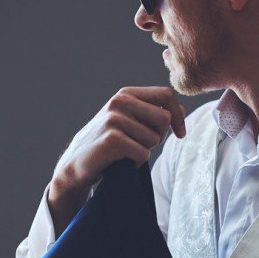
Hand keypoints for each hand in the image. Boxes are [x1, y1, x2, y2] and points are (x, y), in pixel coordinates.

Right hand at [48, 86, 185, 235]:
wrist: (77, 163)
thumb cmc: (110, 144)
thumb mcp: (131, 123)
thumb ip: (153, 114)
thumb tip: (181, 109)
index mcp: (126, 94)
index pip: (166, 95)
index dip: (179, 116)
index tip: (180, 134)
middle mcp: (120, 101)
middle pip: (164, 119)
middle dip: (160, 137)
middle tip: (142, 145)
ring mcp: (114, 119)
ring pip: (154, 139)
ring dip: (144, 151)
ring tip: (125, 152)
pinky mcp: (112, 139)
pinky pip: (142, 154)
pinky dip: (135, 163)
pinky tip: (120, 161)